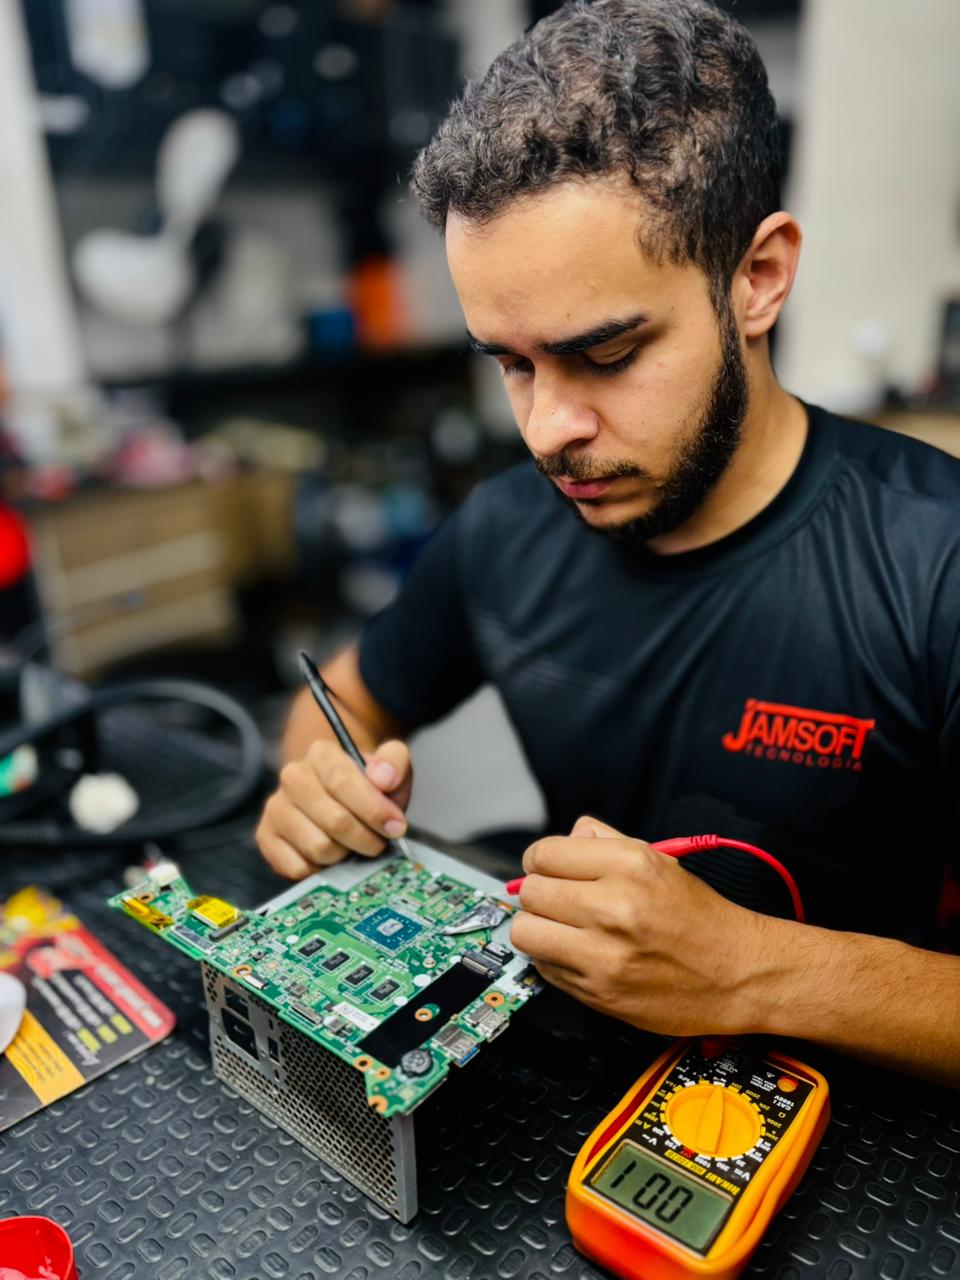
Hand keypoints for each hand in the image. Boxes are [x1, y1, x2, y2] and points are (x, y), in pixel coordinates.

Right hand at [256, 738, 411, 878]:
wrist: (340, 802)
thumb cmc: (367, 787)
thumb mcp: (391, 768)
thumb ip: (394, 762)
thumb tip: (383, 779)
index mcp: (321, 753)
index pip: (342, 781)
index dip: (373, 809)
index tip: (396, 826)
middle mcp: (292, 776)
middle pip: (333, 819)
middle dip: (365, 838)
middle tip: (378, 842)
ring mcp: (276, 808)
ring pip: (317, 847)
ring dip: (345, 854)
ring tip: (353, 846)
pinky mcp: (266, 837)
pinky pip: (298, 867)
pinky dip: (321, 870)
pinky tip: (330, 856)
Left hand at [510, 816, 768, 1035]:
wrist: (740, 974)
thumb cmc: (701, 918)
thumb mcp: (660, 861)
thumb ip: (607, 841)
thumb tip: (567, 837)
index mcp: (630, 865)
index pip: (544, 854)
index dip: (540, 861)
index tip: (546, 869)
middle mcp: (614, 907)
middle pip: (529, 892)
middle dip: (538, 893)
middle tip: (556, 899)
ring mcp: (604, 954)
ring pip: (526, 932)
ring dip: (537, 928)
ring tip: (560, 928)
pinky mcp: (600, 993)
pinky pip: (545, 968)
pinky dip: (553, 960)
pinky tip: (579, 954)